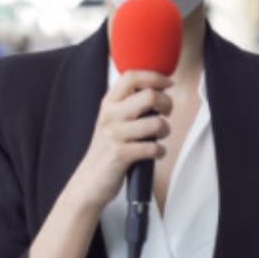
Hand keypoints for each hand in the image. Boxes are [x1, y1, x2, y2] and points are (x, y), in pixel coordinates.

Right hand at [69, 70, 172, 209]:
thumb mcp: (113, 119)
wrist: (89, 180)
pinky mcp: (120, 155)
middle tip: (167, 113)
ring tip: (159, 137)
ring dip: (165, 130)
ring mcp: (114, 135)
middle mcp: (110, 115)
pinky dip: (160, 151)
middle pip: (149, 96)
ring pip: (156, 123)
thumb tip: (158, 89)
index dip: (155, 77)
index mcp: (108, 103)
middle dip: (167, 104)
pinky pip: (153, 147)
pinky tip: (154, 153)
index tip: (169, 84)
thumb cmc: (108, 148)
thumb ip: (130, 103)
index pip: (132, 76)